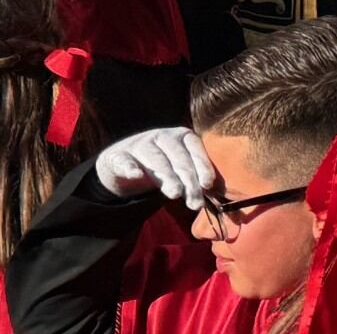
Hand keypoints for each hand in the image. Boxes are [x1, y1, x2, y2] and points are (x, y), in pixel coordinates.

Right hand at [95, 127, 215, 208]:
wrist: (123, 159)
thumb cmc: (162, 164)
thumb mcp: (179, 167)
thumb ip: (195, 177)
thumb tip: (218, 195)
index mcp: (181, 136)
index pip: (195, 149)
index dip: (203, 166)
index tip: (208, 185)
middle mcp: (162, 136)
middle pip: (178, 158)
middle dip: (188, 181)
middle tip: (195, 201)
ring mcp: (139, 144)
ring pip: (156, 160)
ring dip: (166, 177)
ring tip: (175, 194)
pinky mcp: (118, 156)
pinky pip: (124, 161)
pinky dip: (130, 168)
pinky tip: (136, 175)